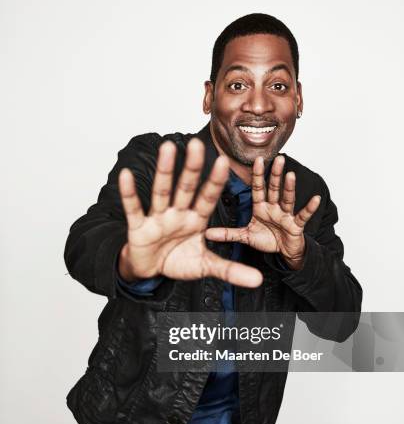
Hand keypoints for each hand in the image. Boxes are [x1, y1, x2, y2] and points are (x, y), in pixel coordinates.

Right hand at [118, 138, 262, 286]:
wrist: (150, 270)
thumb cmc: (178, 261)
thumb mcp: (205, 266)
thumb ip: (230, 270)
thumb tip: (258, 280)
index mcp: (196, 219)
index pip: (208, 197)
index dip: (215, 181)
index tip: (224, 161)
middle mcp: (178, 214)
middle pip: (186, 187)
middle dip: (192, 167)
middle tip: (197, 143)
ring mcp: (158, 218)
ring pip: (162, 191)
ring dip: (164, 170)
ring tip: (167, 148)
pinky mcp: (138, 227)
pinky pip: (133, 209)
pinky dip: (129, 194)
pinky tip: (126, 175)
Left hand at [205, 155, 320, 269]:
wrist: (283, 252)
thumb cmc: (266, 240)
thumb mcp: (245, 236)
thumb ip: (228, 234)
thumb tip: (206, 234)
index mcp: (261, 207)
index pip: (259, 188)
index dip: (258, 175)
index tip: (257, 159)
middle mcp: (274, 208)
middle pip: (274, 189)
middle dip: (276, 175)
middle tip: (278, 159)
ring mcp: (285, 215)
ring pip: (287, 199)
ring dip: (289, 188)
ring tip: (291, 175)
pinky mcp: (296, 225)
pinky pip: (303, 216)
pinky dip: (309, 208)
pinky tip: (315, 199)